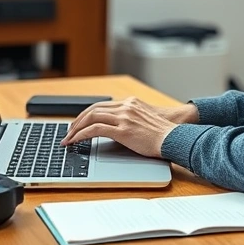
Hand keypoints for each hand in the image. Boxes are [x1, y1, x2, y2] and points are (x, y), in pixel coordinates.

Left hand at [59, 97, 197, 157]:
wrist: (175, 137)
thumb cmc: (163, 134)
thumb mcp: (146, 120)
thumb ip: (131, 120)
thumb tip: (117, 130)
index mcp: (131, 103)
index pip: (102, 105)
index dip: (87, 114)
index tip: (79, 123)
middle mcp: (126, 107)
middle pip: (93, 109)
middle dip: (78, 121)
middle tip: (69, 131)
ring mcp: (124, 117)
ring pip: (91, 117)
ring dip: (76, 128)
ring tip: (69, 138)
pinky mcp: (123, 129)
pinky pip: (95, 129)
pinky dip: (81, 135)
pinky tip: (75, 141)